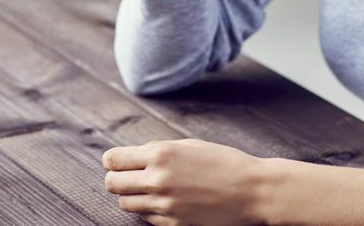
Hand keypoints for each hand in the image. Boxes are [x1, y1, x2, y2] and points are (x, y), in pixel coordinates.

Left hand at [102, 138, 265, 224]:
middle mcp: (158, 179)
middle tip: (127, 177)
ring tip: (147, 190)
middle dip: (116, 179)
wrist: (252, 191)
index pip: (113, 160)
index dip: (112, 161)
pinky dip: (149, 210)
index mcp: (161, 154)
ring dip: (131, 196)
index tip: (117, 162)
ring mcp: (164, 204)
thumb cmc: (223, 162)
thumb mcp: (189, 145)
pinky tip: (165, 202)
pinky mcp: (173, 223)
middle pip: (112, 184)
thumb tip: (132, 156)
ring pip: (125, 204)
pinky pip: (146, 218)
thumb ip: (158, 150)